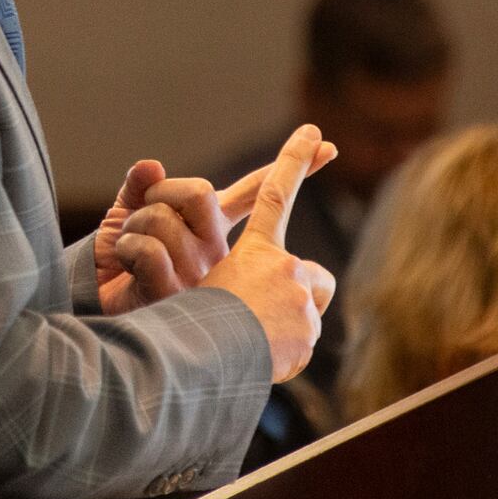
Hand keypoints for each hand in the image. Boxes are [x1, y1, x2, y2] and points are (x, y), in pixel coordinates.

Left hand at [94, 133, 335, 316]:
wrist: (96, 301)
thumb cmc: (115, 257)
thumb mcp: (127, 210)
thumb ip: (141, 185)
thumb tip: (152, 166)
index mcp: (213, 228)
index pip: (258, 192)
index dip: (292, 166)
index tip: (327, 147)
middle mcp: (216, 251)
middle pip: (199, 194)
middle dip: (157, 196)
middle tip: (139, 212)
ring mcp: (200, 275)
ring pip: (164, 220)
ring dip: (133, 225)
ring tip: (129, 251)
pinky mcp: (177, 295)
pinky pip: (150, 252)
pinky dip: (127, 249)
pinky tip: (127, 270)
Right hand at [201, 125, 337, 382]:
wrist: (199, 363)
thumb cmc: (184, 326)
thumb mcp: (184, 285)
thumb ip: (196, 260)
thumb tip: (182, 209)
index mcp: (255, 250)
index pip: (274, 196)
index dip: (295, 162)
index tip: (313, 134)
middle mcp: (282, 266)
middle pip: (315, 275)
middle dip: (305, 294)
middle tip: (268, 318)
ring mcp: (301, 298)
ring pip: (310, 315)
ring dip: (289, 332)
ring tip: (251, 346)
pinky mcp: (310, 330)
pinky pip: (303, 347)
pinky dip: (287, 357)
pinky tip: (260, 364)